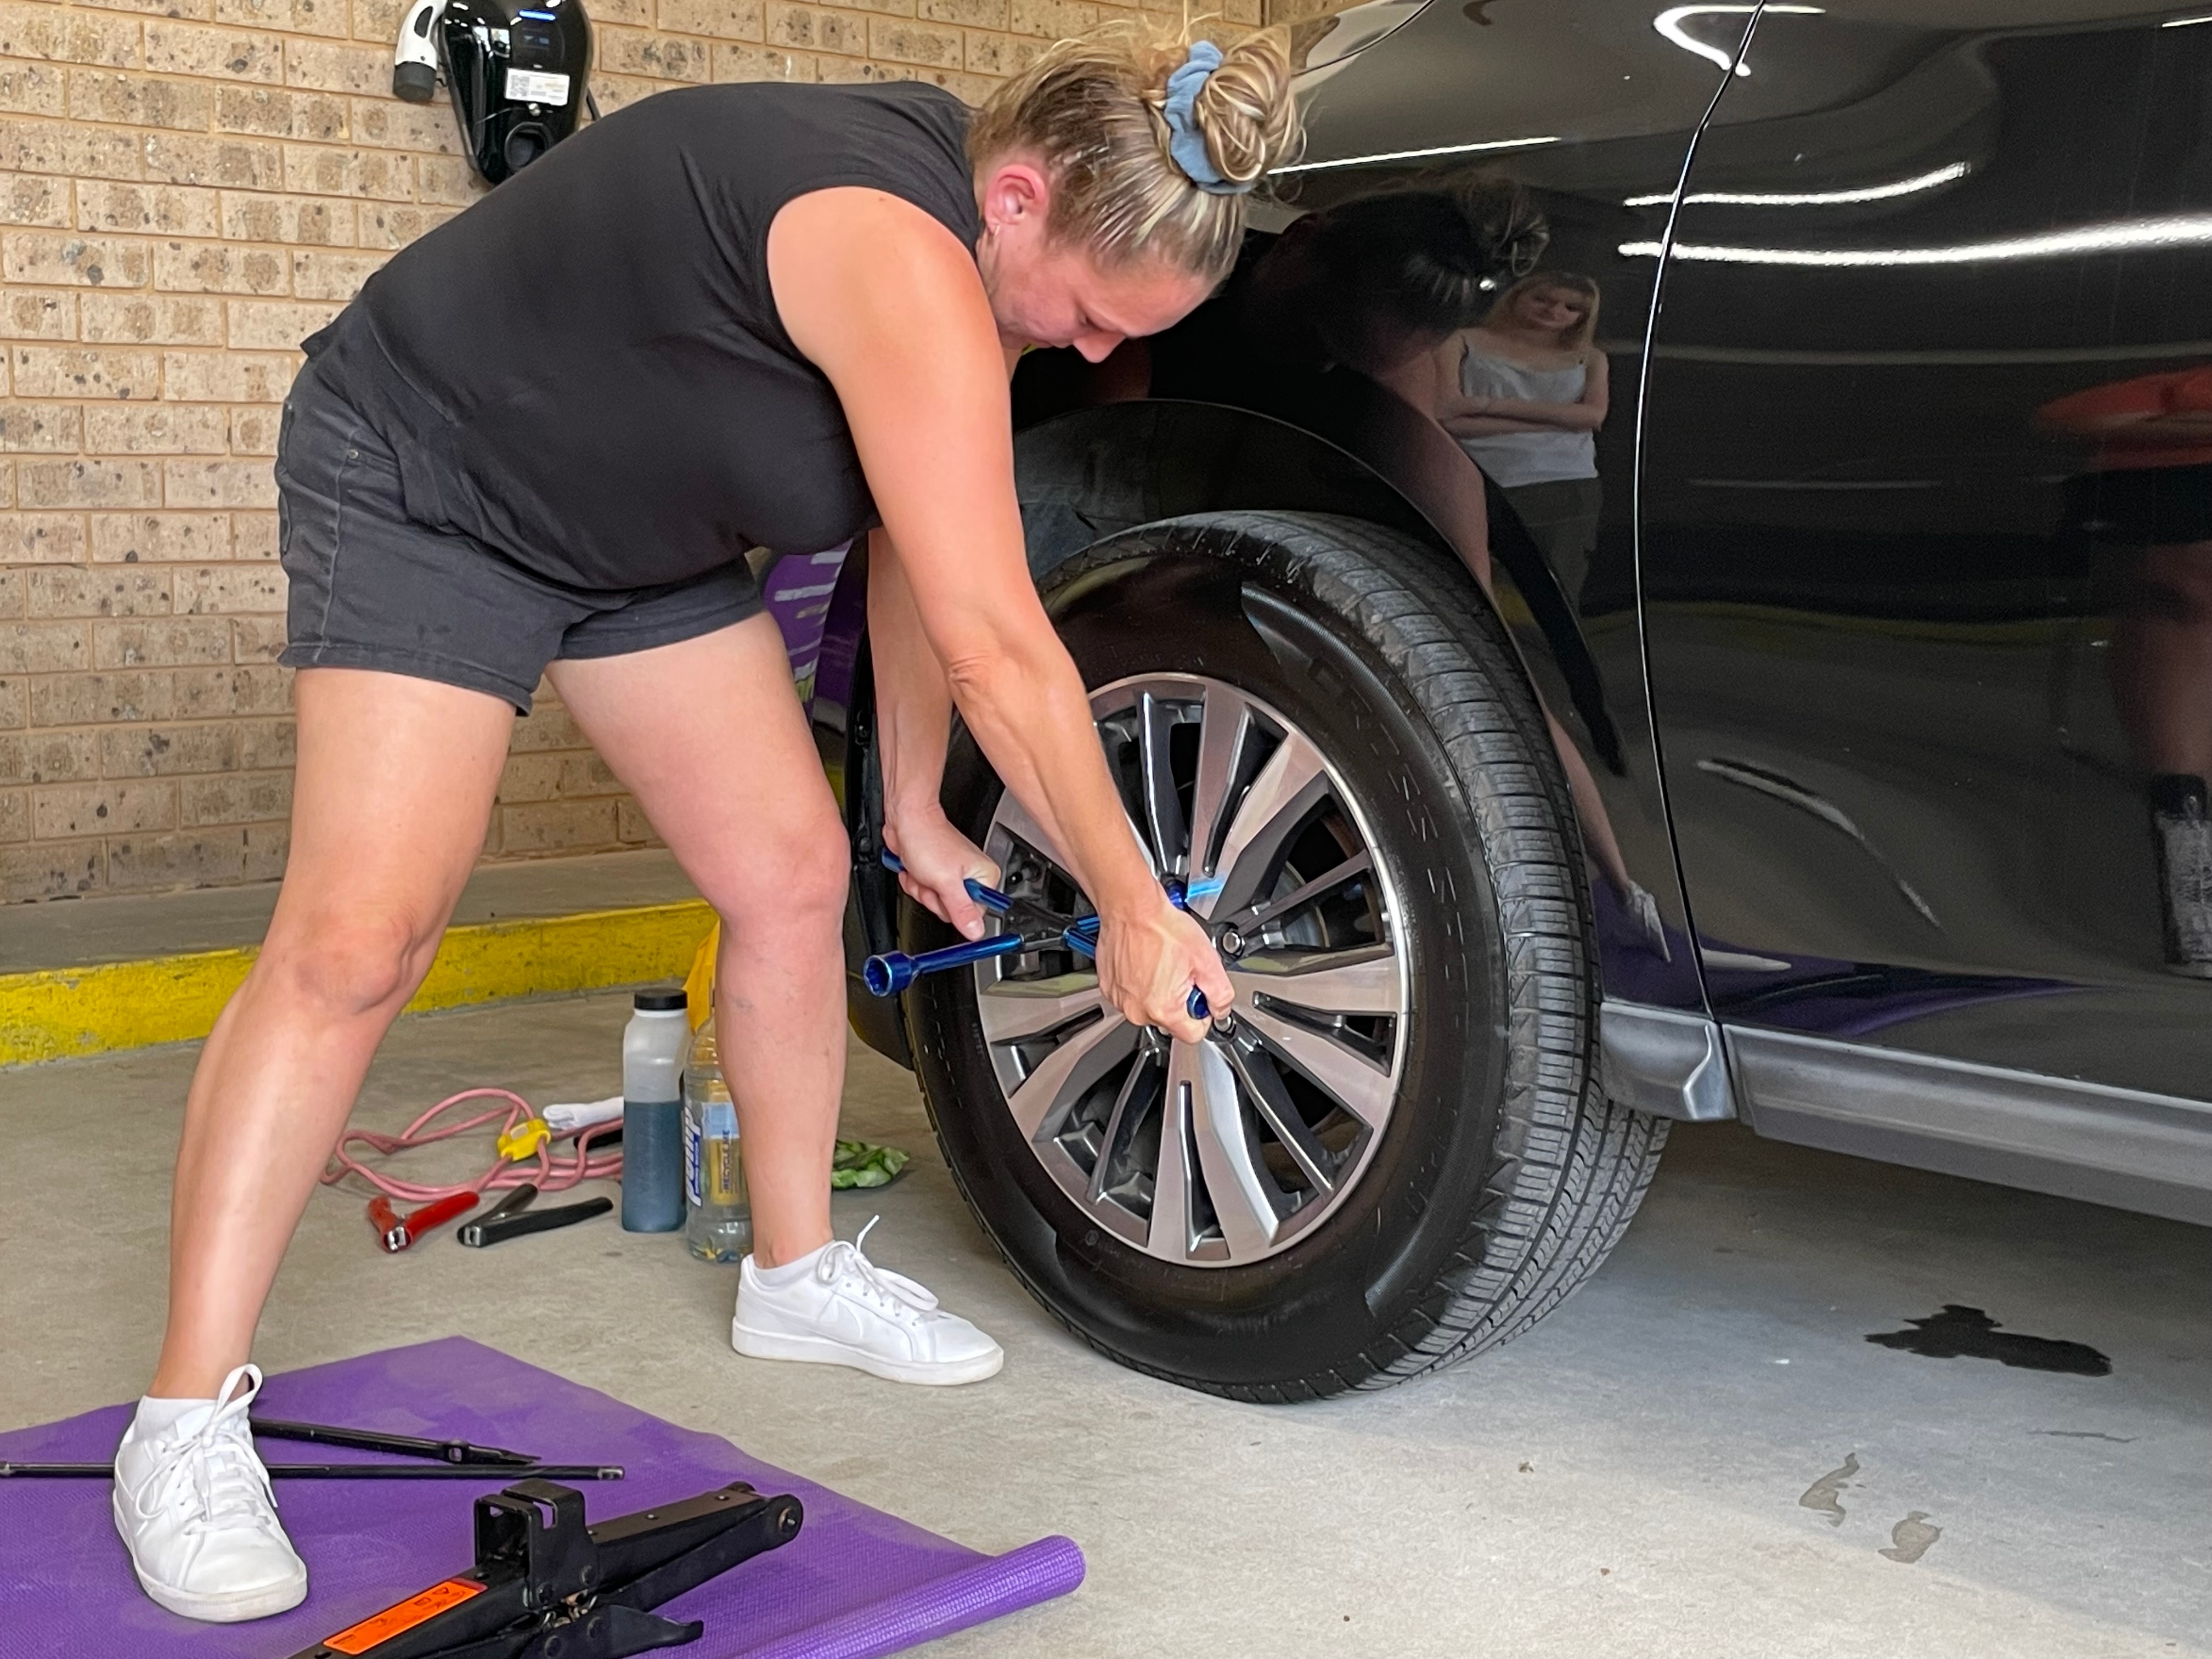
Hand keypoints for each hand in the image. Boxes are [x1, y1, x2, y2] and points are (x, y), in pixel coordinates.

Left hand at [882, 812, 999, 940]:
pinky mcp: (935, 873)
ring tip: (922, 872)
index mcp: (984, 877)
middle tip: (931, 881)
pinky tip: (915, 870)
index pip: (974, 914)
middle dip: (933, 898)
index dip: (953, 909)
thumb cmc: (928, 839)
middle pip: (952, 910)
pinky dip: (915, 884)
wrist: (907, 819)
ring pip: (935, 902)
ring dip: (921, 890)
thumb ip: (962, 910)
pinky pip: (924, 892)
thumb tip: (976, 932)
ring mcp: (951, 875)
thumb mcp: (946, 882)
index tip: (944, 894)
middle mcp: (971, 876)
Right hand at [1094, 893, 1233, 1044]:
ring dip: (1160, 989)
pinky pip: (1132, 995)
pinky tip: (1146, 961)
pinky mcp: (1109, 988)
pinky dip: (1141, 982)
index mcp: (1163, 1009)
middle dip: (1180, 999)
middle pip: (1170, 1020)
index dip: (1203, 1014)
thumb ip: (1221, 994)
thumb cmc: (1162, 928)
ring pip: (1150, 1007)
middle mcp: (1137, 1011)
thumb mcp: (1207, 960)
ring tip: (1161, 962)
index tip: (1200, 995)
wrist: (1131, 908)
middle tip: (1180, 970)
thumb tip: (1220, 1010)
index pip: (1193, 1034)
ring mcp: (1120, 999)